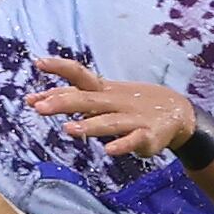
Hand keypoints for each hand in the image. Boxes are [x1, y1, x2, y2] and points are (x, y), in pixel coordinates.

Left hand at [24, 55, 200, 162]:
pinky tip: (109, 151)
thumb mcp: (102, 97)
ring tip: (68, 129)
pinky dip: (122, 145)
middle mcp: (114, 101)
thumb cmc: (130, 104)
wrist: (177, 112)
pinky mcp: (147, 136)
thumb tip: (37, 100)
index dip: (60, 68)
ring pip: (107, 122)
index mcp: (103, 90)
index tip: (38, 62)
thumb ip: (73, 98)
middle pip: (86, 100)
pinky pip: (133, 140)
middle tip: (38, 107)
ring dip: (89, 125)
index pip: (79, 75)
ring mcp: (131, 118)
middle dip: (63, 103)